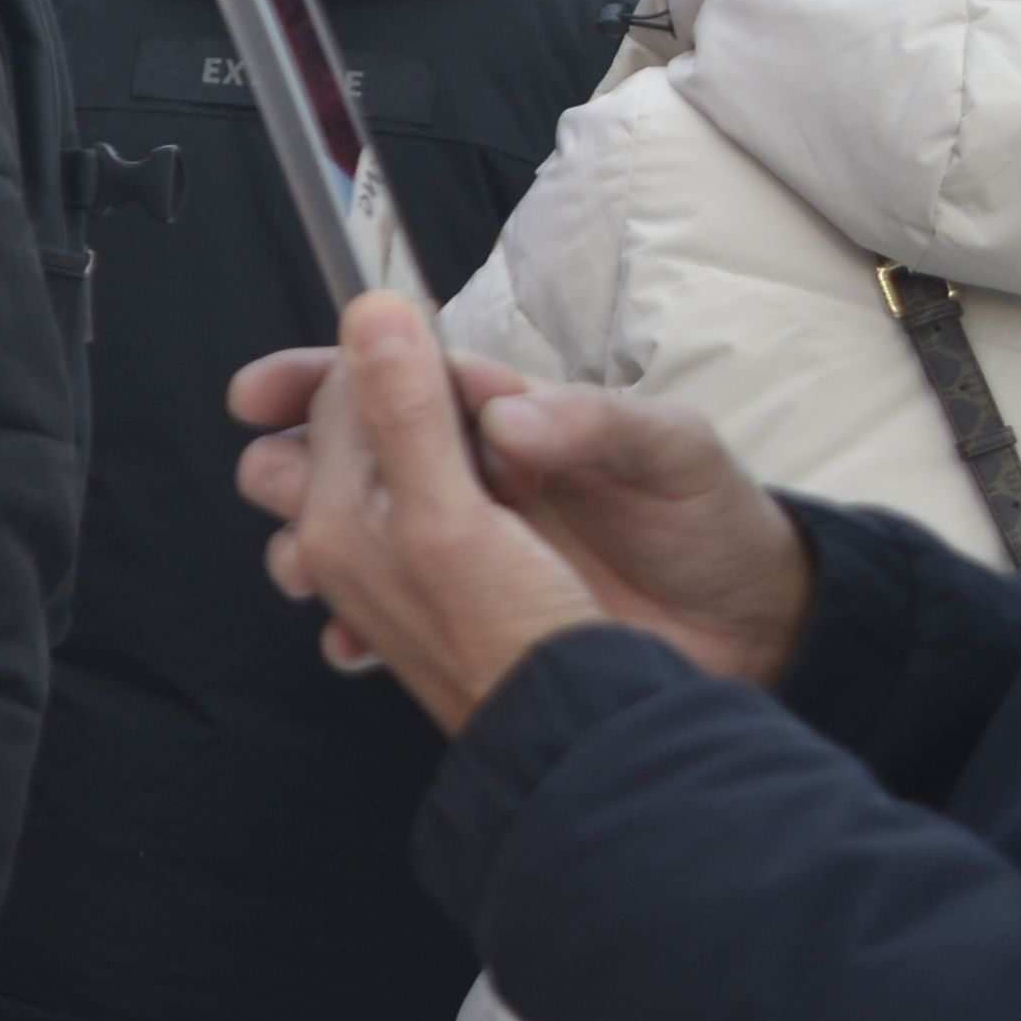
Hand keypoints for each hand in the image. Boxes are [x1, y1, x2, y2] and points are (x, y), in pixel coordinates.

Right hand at [231, 309, 810, 698]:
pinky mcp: (472, 617)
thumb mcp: (669, 449)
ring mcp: (464, 552)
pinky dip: (354, 628)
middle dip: (290, 463)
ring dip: (308, 548)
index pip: (390, 380)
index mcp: (503, 421)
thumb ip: (589, 423)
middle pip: (345, 457)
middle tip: (279, 482)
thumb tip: (501, 417)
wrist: (758, 627)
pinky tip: (348, 642)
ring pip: (350, 538)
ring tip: (303, 567)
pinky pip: (385, 618)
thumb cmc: (712, 520)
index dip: (320, 377)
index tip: (262, 393)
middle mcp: (468, 482)